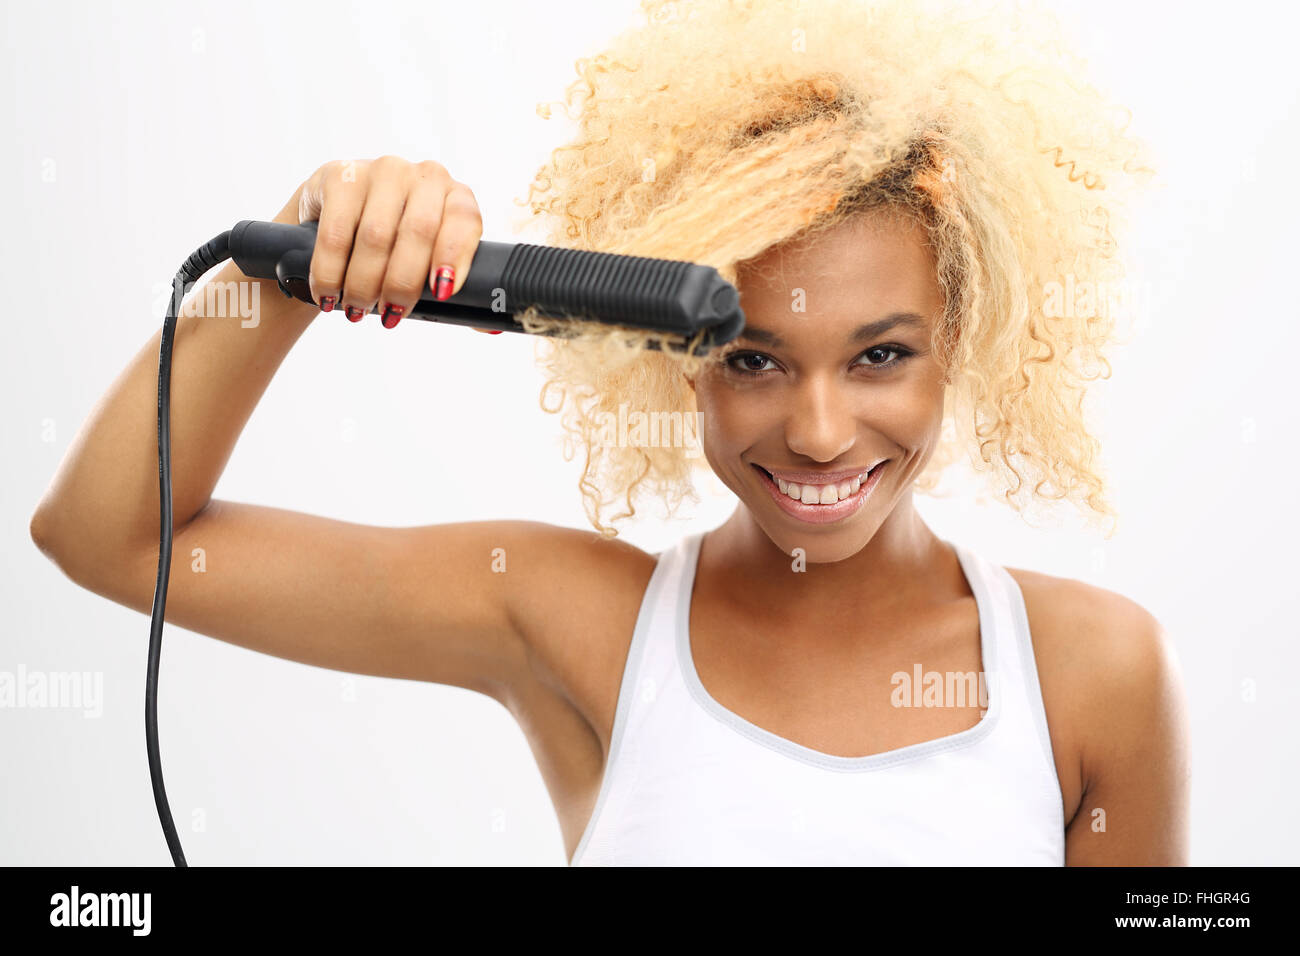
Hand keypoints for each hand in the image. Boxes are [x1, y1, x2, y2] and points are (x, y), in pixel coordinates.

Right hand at [295, 156, 483, 328]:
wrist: (337, 212)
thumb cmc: (396, 244)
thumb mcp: (430, 261)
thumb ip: (462, 292)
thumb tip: (491, 328)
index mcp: (456, 196)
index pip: (465, 220)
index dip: (455, 257)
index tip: (441, 293)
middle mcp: (424, 177)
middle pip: (418, 232)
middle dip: (403, 283)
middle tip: (391, 314)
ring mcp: (382, 171)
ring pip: (376, 236)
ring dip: (364, 283)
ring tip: (356, 308)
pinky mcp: (340, 176)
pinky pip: (336, 233)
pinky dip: (330, 271)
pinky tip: (329, 293)